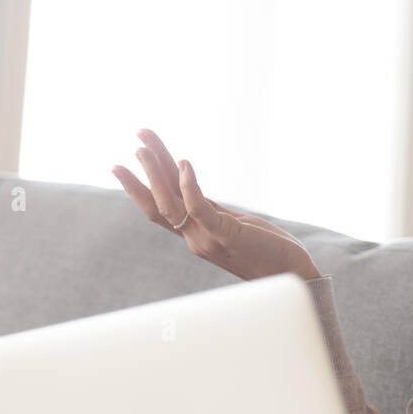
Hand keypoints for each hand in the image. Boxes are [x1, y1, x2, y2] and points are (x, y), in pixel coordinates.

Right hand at [111, 127, 321, 281]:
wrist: (292, 274)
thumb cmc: (268, 249)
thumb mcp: (233, 225)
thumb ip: (211, 211)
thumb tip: (193, 190)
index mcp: (195, 233)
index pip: (160, 207)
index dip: (140, 186)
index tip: (121, 164)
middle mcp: (195, 237)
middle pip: (160, 200)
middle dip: (146, 169)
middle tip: (137, 140)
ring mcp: (208, 238)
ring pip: (171, 203)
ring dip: (157, 172)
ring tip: (145, 146)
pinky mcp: (227, 236)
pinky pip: (200, 210)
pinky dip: (189, 186)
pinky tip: (184, 163)